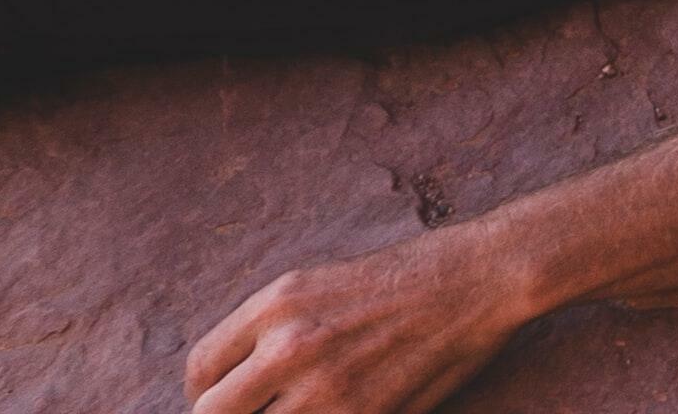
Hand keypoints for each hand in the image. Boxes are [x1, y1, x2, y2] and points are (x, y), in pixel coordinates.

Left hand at [183, 224, 536, 412]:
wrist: (477, 280)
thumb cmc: (403, 278)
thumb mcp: (318, 283)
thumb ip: (269, 328)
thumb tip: (235, 380)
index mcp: (275, 305)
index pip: (199, 369)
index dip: (203, 393)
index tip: (225, 398)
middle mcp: (290, 345)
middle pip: (212, 412)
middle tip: (255, 411)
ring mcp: (325, 387)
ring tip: (309, 404)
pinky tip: (342, 407)